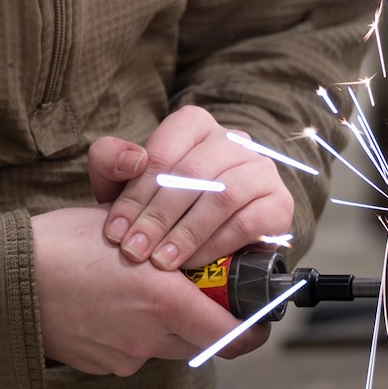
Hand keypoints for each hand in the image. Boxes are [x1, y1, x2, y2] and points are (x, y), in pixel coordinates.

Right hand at [30, 207, 268, 375]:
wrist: (4, 282)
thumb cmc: (62, 243)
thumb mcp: (124, 227)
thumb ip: (169, 240)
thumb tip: (199, 236)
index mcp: (164, 299)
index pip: (232, 331)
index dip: (251, 325)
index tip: (257, 314)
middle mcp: (150, 336)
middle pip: (203, 339)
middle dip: (207, 316)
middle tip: (199, 289)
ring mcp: (126, 356)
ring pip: (168, 343)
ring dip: (168, 322)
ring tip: (141, 288)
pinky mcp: (105, 366)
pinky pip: (135, 351)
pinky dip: (134, 331)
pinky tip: (110, 303)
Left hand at [90, 106, 296, 271]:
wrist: (202, 238)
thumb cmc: (157, 206)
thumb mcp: (121, 183)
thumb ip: (108, 161)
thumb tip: (133, 160)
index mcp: (194, 125)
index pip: (164, 151)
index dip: (137, 193)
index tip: (114, 231)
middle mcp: (232, 140)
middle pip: (193, 173)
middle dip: (158, 217)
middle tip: (134, 251)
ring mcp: (261, 169)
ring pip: (223, 195)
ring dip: (187, 233)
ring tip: (161, 261)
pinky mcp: (279, 203)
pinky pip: (248, 222)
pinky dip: (216, 245)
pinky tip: (193, 263)